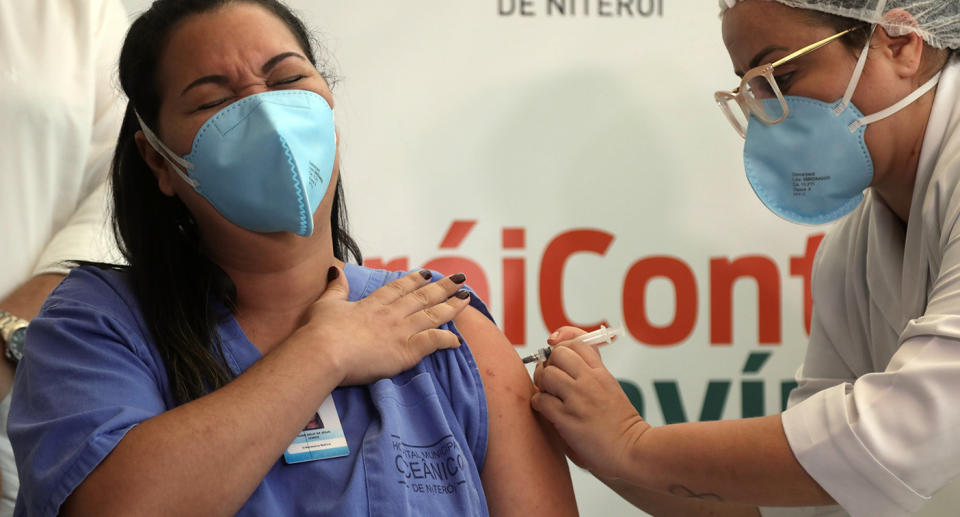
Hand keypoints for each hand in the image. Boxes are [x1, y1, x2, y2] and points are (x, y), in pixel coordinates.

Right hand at [298, 267, 470, 384]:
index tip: (428, 274)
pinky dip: (447, 340)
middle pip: (422, 297)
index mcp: (372, 304)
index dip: (415, 280)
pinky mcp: (407, 351)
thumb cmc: (320, 331)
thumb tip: (335, 269)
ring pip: (433, 315)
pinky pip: (433, 342)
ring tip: (466, 298)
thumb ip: (336, 288)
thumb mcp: (326, 304)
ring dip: (451, 307)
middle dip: (443, 287)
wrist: (325, 352)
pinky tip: (457, 340)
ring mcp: (401, 331)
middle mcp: (391, 314)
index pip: (399, 289)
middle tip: (459, 279)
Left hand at [531, 330, 649, 480]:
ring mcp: (578, 398)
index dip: (563, 345)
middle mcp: (590, 381)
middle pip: (558, 354)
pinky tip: (547, 411)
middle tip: (550, 378)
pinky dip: (539, 404)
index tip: (558, 356)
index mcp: (602, 373)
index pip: (578, 342)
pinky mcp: (568, 418)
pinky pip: (541, 400)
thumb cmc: (621, 426)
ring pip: (547, 374)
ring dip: (541, 384)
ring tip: (548, 395)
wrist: (633, 450)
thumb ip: (593, 375)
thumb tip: (570, 364)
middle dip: (549, 364)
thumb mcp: (611, 389)